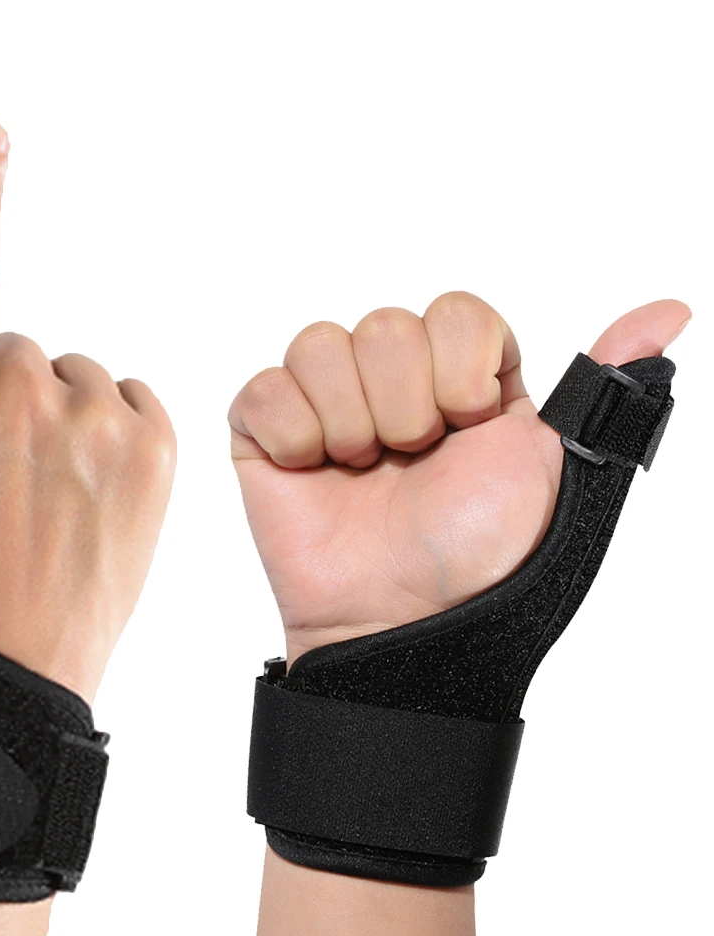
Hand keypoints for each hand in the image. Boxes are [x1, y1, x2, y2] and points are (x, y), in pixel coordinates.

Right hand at [0, 120, 175, 703]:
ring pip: (80, 379)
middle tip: (3, 482)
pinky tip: (95, 495)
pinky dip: (116, 431)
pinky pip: (134, 402)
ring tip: (49, 502)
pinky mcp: (157, 452)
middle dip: (10, 398)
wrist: (7, 684)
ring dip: (66, 419)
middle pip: (24, 348)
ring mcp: (98, 425)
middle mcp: (22, 399)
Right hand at [229, 292, 688, 661]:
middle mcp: (395, 383)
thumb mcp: (559, 466)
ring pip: (319, 344)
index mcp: (464, 378)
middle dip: (406, 408)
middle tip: (411, 464)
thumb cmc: (483, 559)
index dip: (461, 371)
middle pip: (384, 325)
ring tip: (361, 474)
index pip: (455, 310)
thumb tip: (672, 308)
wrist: (404, 626)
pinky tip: (314, 472)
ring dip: (350, 423)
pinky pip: (263, 388)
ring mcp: (327, 405)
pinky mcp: (267, 434)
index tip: (468, 429)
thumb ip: (604, 386)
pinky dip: (293, 435)